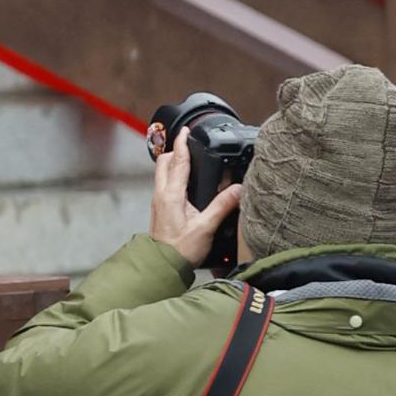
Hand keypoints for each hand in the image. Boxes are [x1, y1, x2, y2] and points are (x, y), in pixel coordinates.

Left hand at [148, 128, 240, 267]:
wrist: (162, 266)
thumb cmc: (180, 250)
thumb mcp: (206, 228)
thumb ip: (222, 206)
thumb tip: (238, 189)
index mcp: (171, 194)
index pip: (177, 161)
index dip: (182, 143)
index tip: (186, 130)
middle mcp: (161, 194)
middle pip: (164, 162)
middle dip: (175, 150)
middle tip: (188, 143)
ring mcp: (158, 201)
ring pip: (162, 172)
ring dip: (173, 162)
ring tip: (188, 159)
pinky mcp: (159, 209)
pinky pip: (164, 184)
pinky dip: (173, 175)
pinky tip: (185, 182)